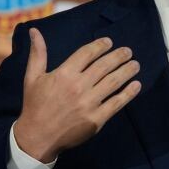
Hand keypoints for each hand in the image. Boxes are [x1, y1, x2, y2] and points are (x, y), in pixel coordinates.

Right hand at [14, 28, 141, 162]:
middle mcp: (78, 86)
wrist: (37, 138)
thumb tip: (34, 31)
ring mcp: (89, 103)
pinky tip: (136, 85)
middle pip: (104, 66)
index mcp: (64, 74)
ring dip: (127, 71)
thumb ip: (38, 53)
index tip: (109, 42)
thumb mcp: (32, 77)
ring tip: (135, 64)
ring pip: (113, 82)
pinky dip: (128, 93)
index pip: (87, 53)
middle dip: (118, 56)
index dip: (100, 46)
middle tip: (128, 51)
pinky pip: (116, 103)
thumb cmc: (35, 105)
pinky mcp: (96, 119)